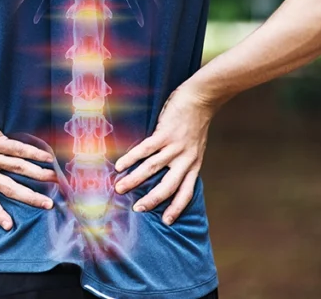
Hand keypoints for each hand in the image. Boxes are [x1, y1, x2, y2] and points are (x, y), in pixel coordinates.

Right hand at [113, 85, 216, 225]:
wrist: (201, 98)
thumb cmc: (194, 122)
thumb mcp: (194, 147)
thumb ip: (182, 160)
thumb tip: (165, 173)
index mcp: (193, 165)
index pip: (186, 192)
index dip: (176, 208)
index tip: (166, 222)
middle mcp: (185, 159)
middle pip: (168, 186)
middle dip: (152, 200)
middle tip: (137, 210)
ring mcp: (175, 147)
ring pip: (152, 169)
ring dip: (135, 180)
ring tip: (119, 188)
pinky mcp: (164, 133)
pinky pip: (146, 150)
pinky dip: (131, 158)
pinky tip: (120, 164)